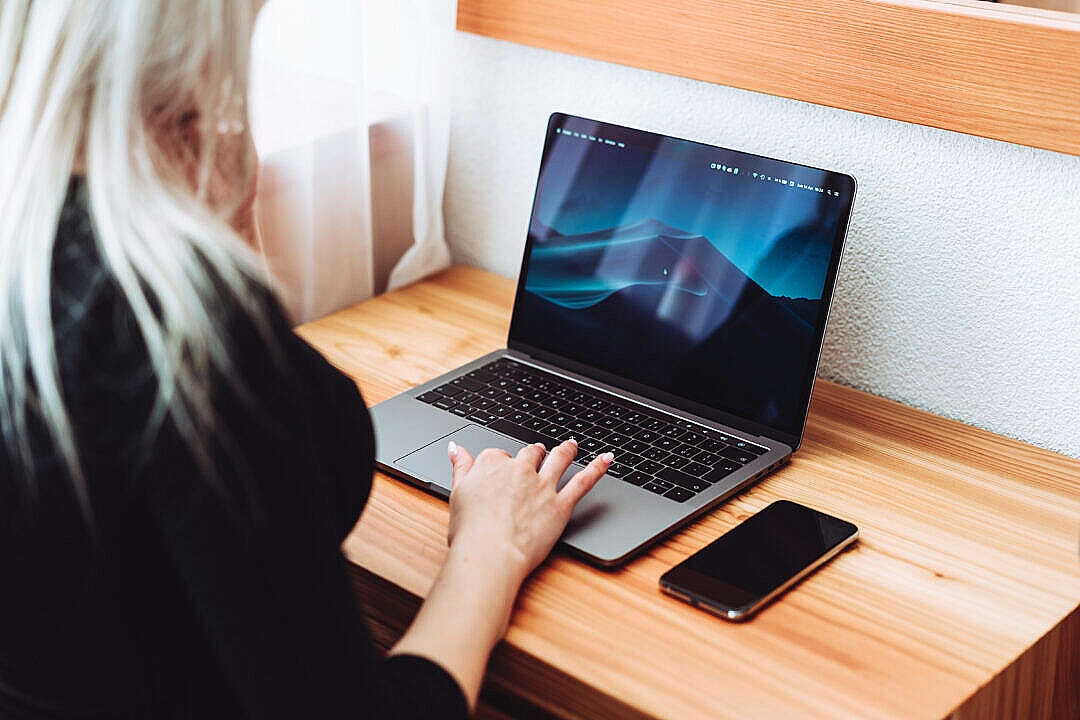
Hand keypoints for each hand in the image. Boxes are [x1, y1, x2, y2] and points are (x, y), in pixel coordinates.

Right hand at [446, 439, 611, 584]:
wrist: (490, 554)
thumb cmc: (470, 531)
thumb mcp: (456, 494)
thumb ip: (460, 468)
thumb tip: (455, 448)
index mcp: (492, 465)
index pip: (499, 455)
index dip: (502, 463)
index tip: (503, 469)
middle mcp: (520, 470)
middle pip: (530, 454)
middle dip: (535, 453)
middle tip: (539, 453)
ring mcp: (542, 486)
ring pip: (559, 459)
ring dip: (567, 450)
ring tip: (572, 445)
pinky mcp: (560, 504)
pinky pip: (583, 482)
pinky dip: (597, 468)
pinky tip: (607, 459)